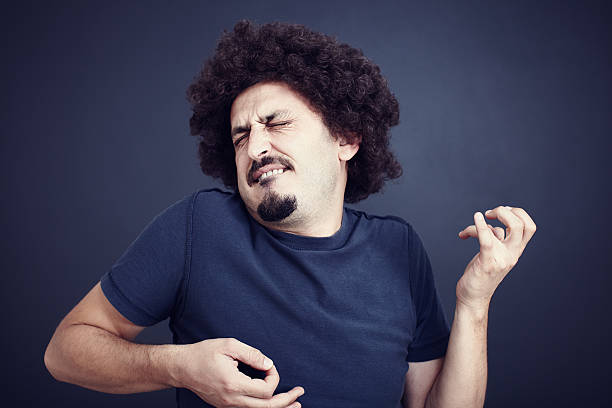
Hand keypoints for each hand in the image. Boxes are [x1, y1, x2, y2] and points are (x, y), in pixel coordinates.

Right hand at [174, 337, 303, 407]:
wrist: (181, 367)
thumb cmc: (203, 354)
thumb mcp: (229, 345)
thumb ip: (252, 355)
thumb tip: (269, 364)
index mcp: (233, 384)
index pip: (264, 391)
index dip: (274, 378)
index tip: (269, 367)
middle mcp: (231, 399)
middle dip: (286, 402)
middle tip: (300, 394)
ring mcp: (228, 405)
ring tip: (294, 405)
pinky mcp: (225, 405)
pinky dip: (263, 407)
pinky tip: (273, 403)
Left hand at [456, 206, 536, 309]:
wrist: (473, 298)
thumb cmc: (480, 274)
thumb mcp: (494, 254)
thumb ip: (497, 240)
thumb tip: (489, 224)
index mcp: (516, 251)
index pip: (529, 227)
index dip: (518, 213)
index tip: (501, 212)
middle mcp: (512, 254)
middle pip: (521, 225)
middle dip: (505, 211)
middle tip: (490, 214)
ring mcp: (500, 259)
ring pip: (500, 229)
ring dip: (481, 222)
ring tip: (467, 231)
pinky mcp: (487, 262)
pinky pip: (486, 239)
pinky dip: (479, 226)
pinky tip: (476, 218)